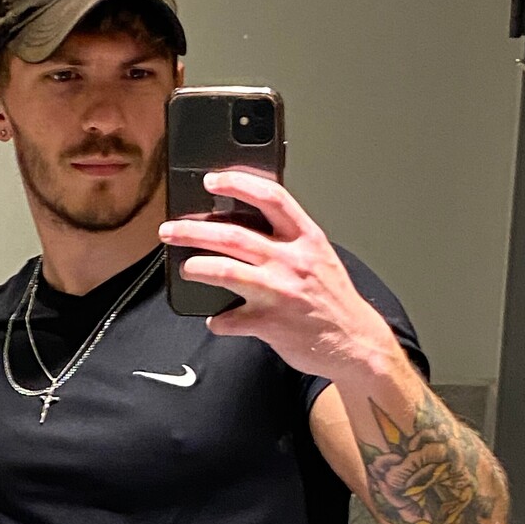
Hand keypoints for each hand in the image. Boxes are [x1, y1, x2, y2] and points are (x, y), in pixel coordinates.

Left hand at [159, 170, 397, 381]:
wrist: (355, 342)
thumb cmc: (333, 300)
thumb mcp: (318, 256)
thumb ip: (288, 239)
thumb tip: (244, 225)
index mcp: (306, 238)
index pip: (271, 198)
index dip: (237, 183)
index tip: (211, 181)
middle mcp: (291, 261)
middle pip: (232, 235)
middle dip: (193, 230)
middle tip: (170, 230)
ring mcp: (278, 292)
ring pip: (223, 271)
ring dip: (196, 268)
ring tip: (186, 268)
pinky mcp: (268, 324)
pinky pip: (228, 320)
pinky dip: (217, 321)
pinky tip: (216, 319)